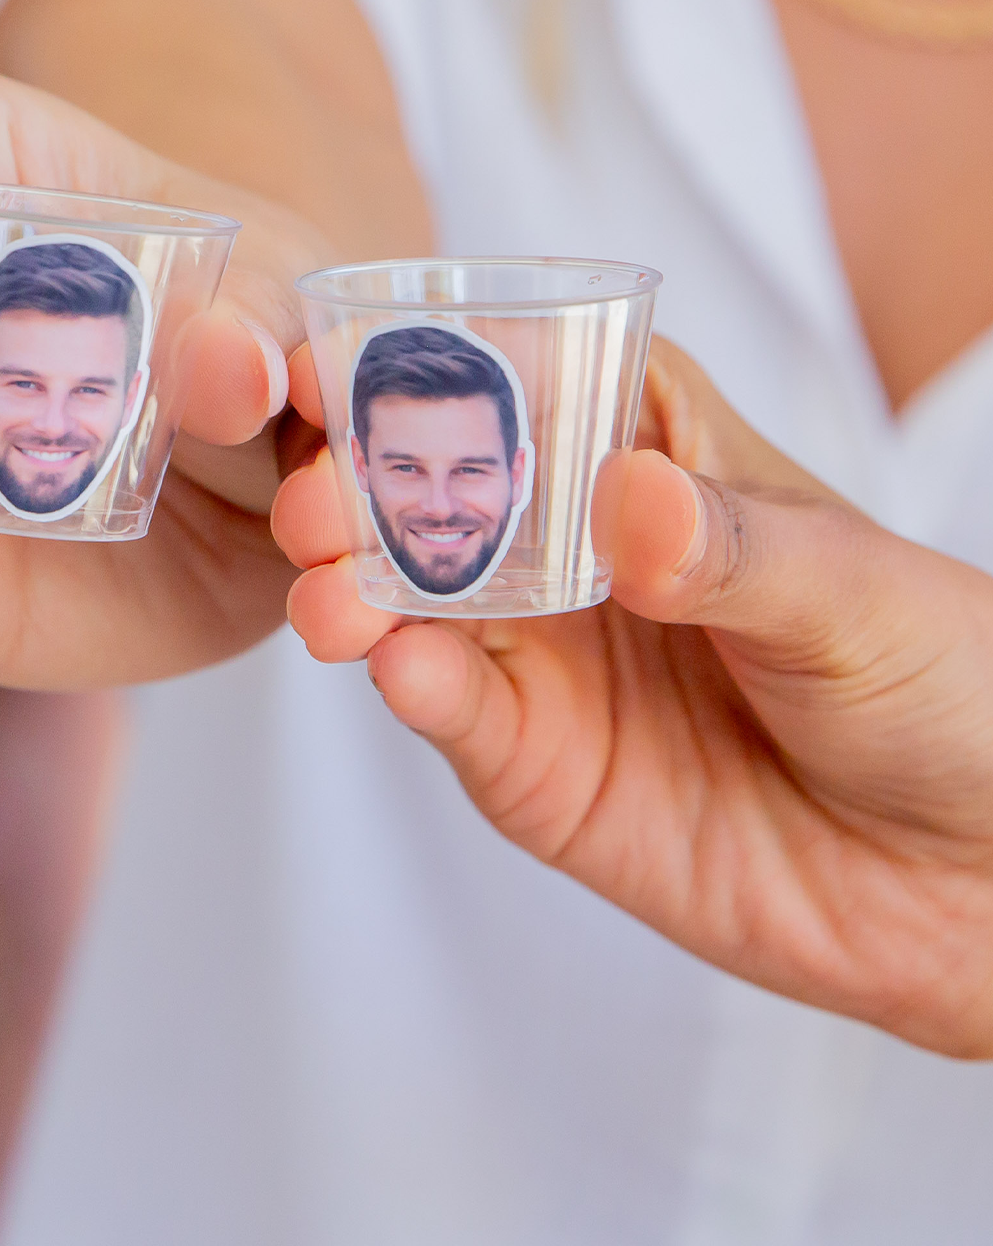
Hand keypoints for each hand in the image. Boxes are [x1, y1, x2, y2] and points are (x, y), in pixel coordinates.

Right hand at [276, 339, 992, 1057]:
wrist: (981, 884)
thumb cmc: (951, 688)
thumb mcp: (857, 597)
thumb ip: (734, 551)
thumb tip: (631, 498)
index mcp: (651, 448)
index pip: (521, 376)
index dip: (425, 362)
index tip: (345, 362)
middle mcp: (574, 541)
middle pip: (434, 488)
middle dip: (359, 485)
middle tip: (319, 503)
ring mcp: (545, 651)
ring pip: (413, 599)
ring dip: (355, 589)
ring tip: (330, 597)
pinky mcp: (534, 761)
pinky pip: (453, 712)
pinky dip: (412, 686)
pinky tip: (400, 668)